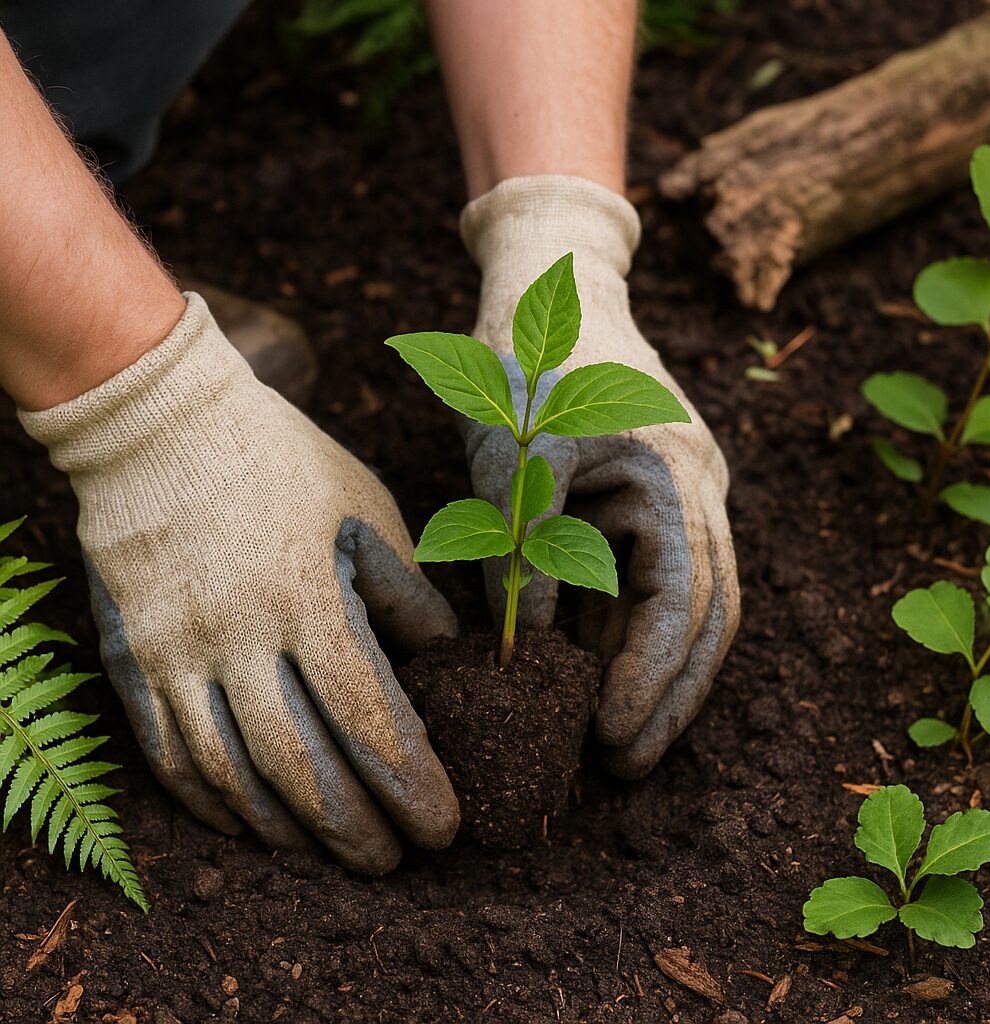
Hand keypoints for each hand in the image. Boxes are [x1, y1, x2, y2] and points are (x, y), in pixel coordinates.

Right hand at [19, 295, 459, 871]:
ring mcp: (174, 651)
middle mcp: (238, 636)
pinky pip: (166, 750)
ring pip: (230, 773)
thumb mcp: (365, 512)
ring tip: (325, 853)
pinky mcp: (129, 655)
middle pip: (301, 766)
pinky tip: (243, 823)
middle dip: (353, 829)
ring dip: (284, 828)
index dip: (409, 784)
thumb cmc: (283, 462)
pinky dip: (207, 799)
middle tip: (390, 862)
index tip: (441, 826)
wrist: (161, 423)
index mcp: (309, 598)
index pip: (369, 719)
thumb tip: (440, 662)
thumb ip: (406, 595)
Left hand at [461, 175, 739, 778]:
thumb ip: (523, 549)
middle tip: (622, 762)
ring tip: (613, 738)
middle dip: (666, 692)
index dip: (654, 675)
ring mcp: (679, 496)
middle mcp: (694, 492)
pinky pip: (647, 580)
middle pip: (703, 615)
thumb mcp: (512, 450)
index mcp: (675, 476)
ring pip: (682, 605)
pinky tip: (593, 675)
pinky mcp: (648, 502)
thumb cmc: (526, 355)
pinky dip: (624, 631)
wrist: (548, 281)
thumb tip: (529, 651)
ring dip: (650, 670)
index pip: (684, 599)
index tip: (614, 735)